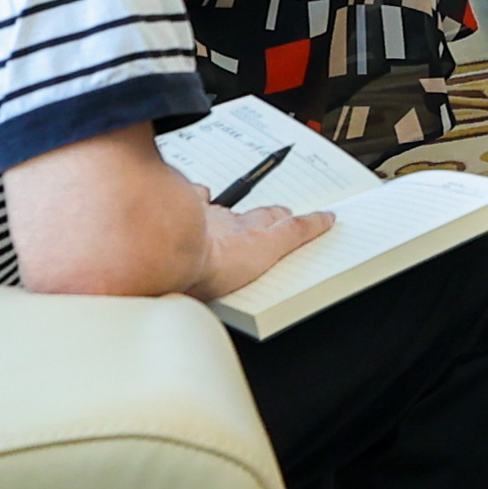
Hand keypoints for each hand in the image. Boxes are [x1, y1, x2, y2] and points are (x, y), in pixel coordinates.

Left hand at [194, 204, 331, 298]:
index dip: (311, 224)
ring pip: (233, 209)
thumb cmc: (195, 275)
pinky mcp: (188, 206)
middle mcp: (238, 225)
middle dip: (277, 215)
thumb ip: (242, 283)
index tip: (324, 218)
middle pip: (266, 215)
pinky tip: (201, 196)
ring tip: (239, 215)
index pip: (293, 231)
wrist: (162, 249)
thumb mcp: (232, 290)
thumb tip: (248, 292)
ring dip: (237, 213)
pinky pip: (200, 196)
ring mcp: (213, 216)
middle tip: (284, 214)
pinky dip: (202, 197)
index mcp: (257, 244)